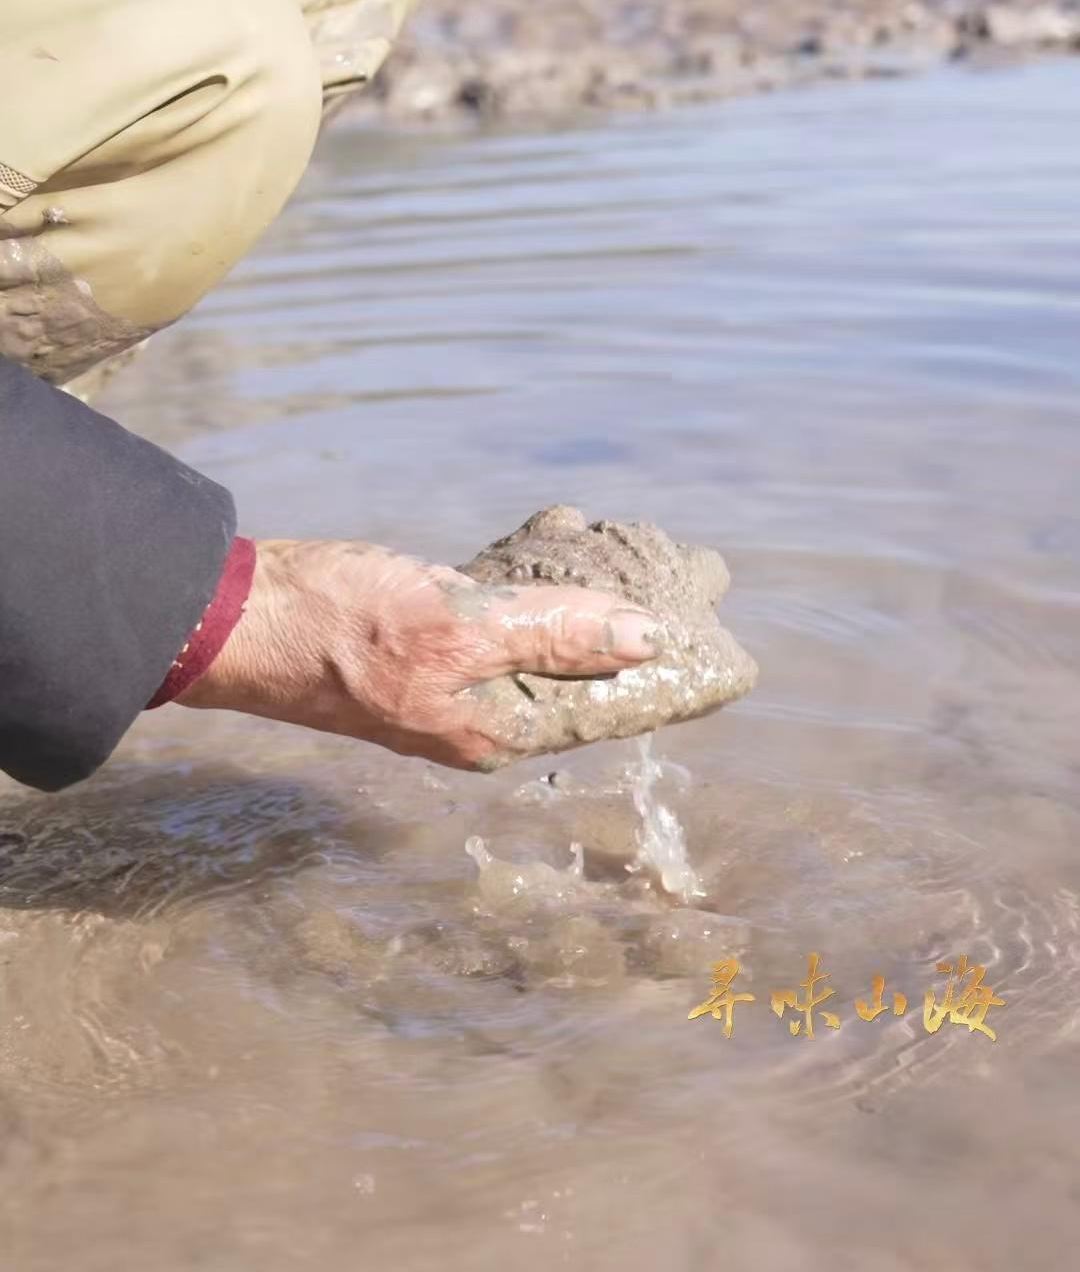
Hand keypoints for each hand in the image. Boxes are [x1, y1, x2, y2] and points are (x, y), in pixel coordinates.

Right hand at [180, 539, 662, 768]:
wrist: (245, 616)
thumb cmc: (343, 628)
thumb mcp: (459, 627)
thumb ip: (552, 636)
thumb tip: (645, 642)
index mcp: (497, 730)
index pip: (606, 704)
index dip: (661, 664)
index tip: (711, 624)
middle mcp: (482, 713)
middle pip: (582, 669)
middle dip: (631, 622)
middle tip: (687, 573)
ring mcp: (455, 675)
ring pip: (544, 635)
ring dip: (585, 594)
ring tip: (634, 549)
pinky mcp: (429, 638)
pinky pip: (503, 612)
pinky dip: (534, 580)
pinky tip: (560, 540)